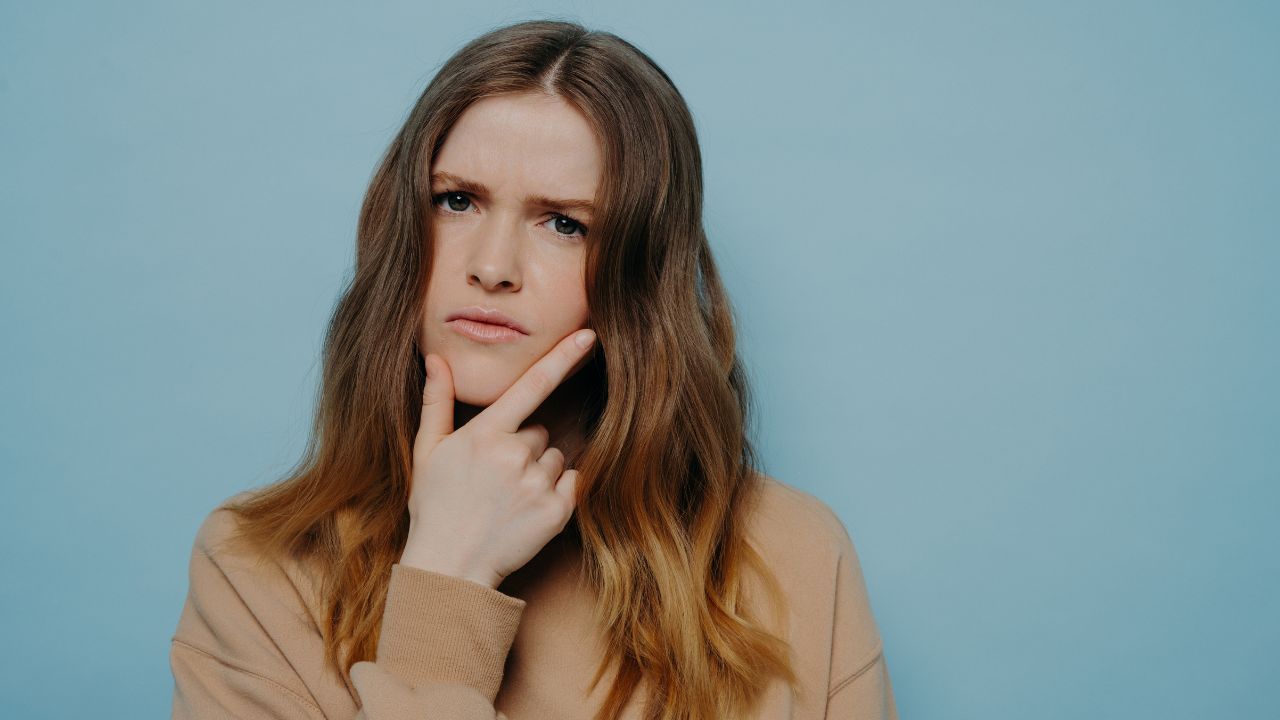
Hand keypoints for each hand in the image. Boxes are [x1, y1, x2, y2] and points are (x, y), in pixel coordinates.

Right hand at [398, 328, 597, 588]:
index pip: (533, 384)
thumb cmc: (435, 506)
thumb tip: (437, 358)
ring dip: (539, 471)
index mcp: (485, 434)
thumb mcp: (427, 452)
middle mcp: (515, 454)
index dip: (563, 356)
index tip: (589, 334)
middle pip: (540, 431)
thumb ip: (436, 402)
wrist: (451, 567)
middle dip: (524, 447)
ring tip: (508, 497)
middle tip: (495, 477)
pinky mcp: (557, 511)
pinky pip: (571, 483)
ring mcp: (538, 484)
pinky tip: (526, 509)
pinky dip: (556, 492)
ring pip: (555, 458)